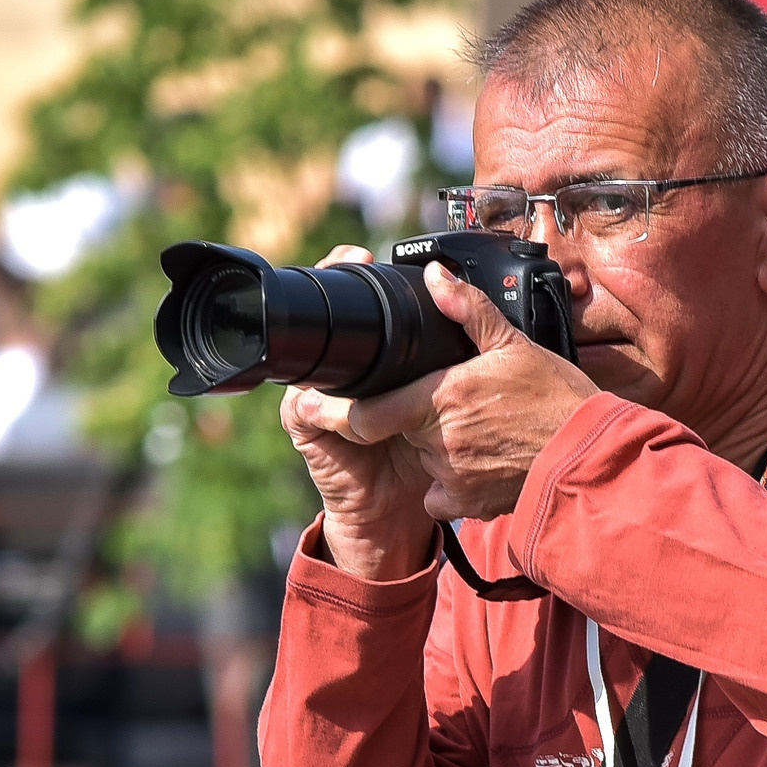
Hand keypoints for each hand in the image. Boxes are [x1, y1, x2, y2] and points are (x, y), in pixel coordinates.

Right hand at [278, 247, 436, 579]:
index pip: (358, 313)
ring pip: (308, 357)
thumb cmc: (424, 460)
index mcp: (375, 367)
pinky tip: (321, 389)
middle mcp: (343, 377)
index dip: (354, 278)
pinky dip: (311, 399)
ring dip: (317, 336)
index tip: (365, 251)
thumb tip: (466, 315)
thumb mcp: (444, 405)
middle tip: (345, 259)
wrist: (398, 515)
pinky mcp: (306, 429)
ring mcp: (321, 400)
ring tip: (332, 312)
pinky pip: (300, 407)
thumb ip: (448, 364)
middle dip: (331, 289)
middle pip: (329, 323)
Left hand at [335, 263, 599, 520]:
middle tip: (449, 402)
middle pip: (396, 431)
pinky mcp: (469, 502)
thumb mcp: (514, 344)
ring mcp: (451, 475)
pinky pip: (440, 493)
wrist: (589, 457)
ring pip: (422, 458)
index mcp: (440, 398)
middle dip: (411, 417)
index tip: (360, 400)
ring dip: (436, 445)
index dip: (353, 409)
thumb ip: (467, 308)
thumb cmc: (557, 399)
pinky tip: (478, 462)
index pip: (365, 414)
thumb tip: (435, 276)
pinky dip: (450, 482)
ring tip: (476, 428)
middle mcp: (438, 441)